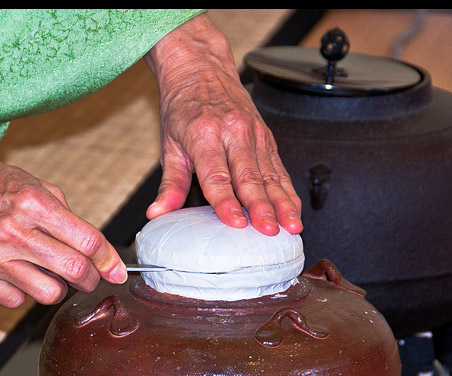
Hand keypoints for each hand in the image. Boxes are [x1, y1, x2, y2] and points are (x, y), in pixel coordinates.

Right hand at [0, 136, 126, 307]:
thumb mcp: (32, 182)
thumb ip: (65, 212)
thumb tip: (96, 248)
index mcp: (33, 203)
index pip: (87, 241)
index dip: (109, 260)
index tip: (117, 272)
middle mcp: (13, 231)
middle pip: (74, 270)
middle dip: (90, 279)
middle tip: (89, 277)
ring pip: (49, 293)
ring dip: (58, 288)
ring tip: (48, 273)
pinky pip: (17, 301)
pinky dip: (23, 292)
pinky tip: (17, 274)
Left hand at [144, 13, 302, 235]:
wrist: (200, 68)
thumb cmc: (183, 107)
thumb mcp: (169, 145)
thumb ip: (169, 184)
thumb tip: (157, 212)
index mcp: (204, 134)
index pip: (216, 175)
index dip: (226, 201)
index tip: (235, 221)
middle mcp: (233, 132)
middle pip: (249, 176)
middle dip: (262, 207)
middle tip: (269, 231)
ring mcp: (254, 133)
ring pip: (270, 174)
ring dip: (282, 203)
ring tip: (291, 226)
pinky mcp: (267, 136)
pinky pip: (279, 168)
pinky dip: (288, 191)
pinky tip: (294, 210)